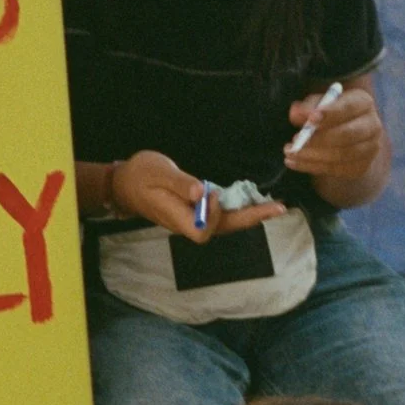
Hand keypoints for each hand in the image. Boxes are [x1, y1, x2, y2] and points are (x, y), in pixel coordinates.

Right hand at [108, 150, 282, 243]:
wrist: (125, 183)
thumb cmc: (139, 175)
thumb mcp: (157, 173)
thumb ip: (180, 183)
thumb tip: (202, 192)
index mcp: (176, 216)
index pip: (204, 231)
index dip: (215, 216)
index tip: (213, 193)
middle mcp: (187, 223)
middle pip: (223, 230)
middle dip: (251, 218)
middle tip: (279, 207)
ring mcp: (191, 219)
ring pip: (224, 224)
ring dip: (249, 215)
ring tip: (274, 206)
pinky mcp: (195, 211)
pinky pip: (220, 216)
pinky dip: (239, 209)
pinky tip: (254, 201)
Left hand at [282, 83, 384, 183]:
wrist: (346, 135)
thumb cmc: (330, 115)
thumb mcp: (319, 106)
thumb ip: (307, 108)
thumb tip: (296, 112)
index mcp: (363, 102)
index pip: (348, 107)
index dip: (330, 113)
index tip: (311, 118)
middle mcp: (372, 125)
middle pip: (347, 134)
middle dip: (319, 139)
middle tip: (295, 139)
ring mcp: (369, 148)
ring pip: (340, 155)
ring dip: (312, 155)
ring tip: (290, 152)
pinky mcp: (360, 167)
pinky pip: (335, 169)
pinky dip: (311, 166)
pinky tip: (294, 162)